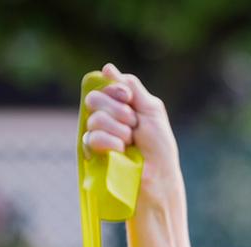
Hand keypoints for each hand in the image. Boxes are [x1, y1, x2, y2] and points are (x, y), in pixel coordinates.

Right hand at [81, 62, 181, 206]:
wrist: (158, 175)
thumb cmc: (159, 146)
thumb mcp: (151, 110)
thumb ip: (131, 87)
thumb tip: (107, 67)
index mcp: (120, 105)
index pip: (104, 86)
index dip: (117, 91)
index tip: (129, 99)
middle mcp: (106, 117)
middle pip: (94, 98)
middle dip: (118, 111)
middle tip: (134, 125)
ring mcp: (97, 134)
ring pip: (94, 118)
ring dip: (119, 129)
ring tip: (130, 142)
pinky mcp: (92, 153)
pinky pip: (91, 136)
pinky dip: (110, 142)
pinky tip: (121, 150)